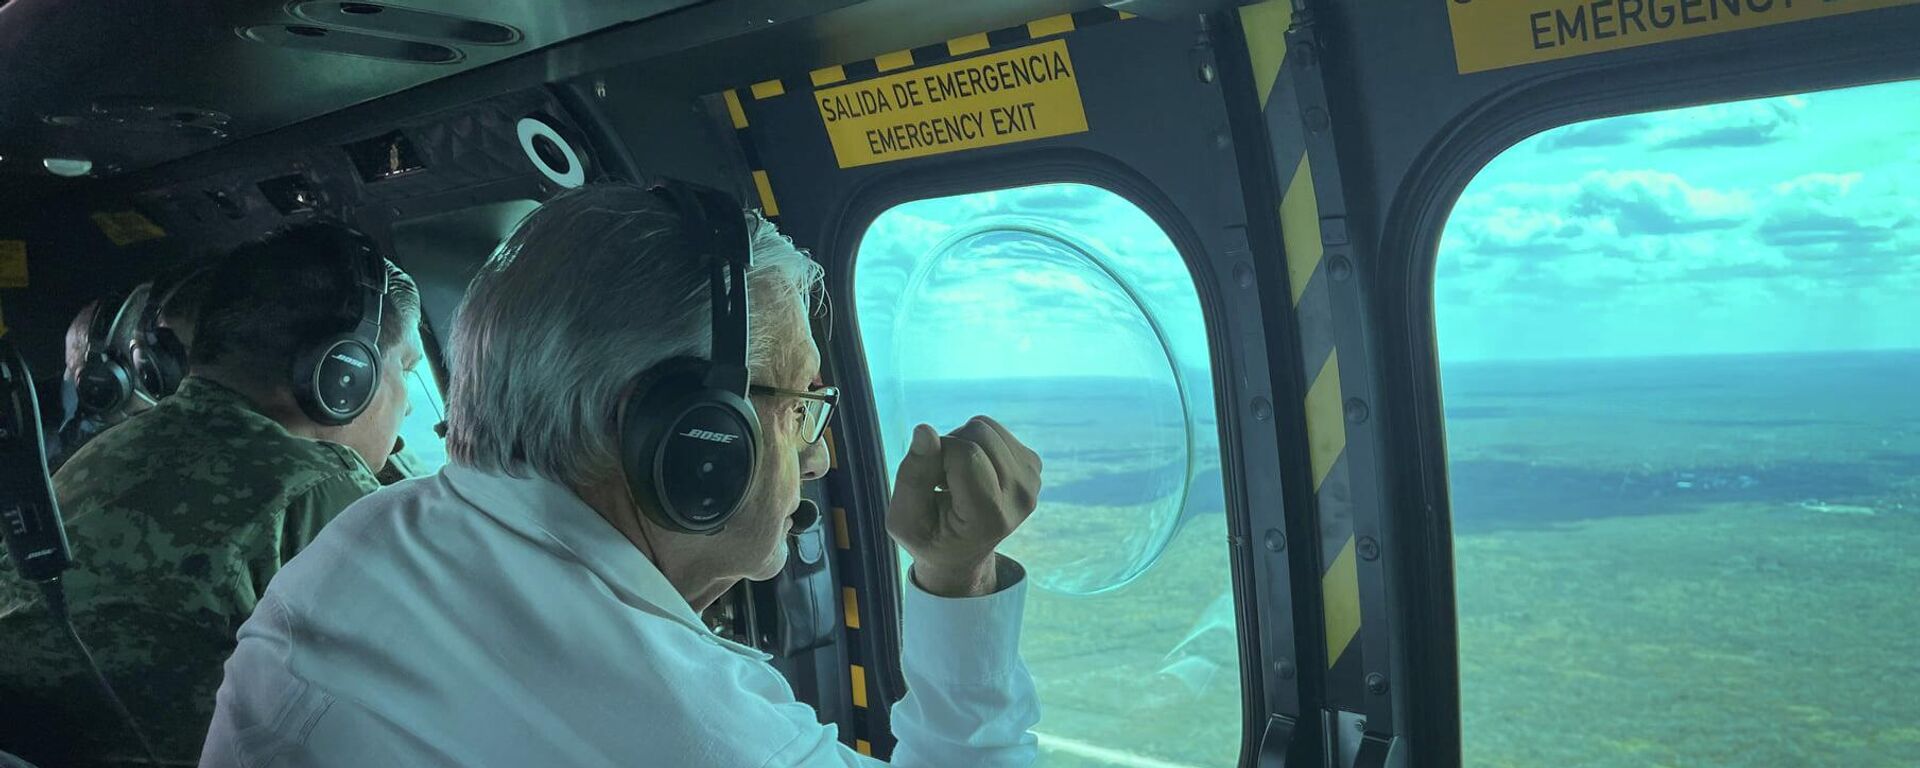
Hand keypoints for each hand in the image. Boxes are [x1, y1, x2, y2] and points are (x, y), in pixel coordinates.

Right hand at [887, 416, 1041, 596]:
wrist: (961, 554)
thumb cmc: (928, 537)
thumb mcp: (905, 520)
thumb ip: (912, 476)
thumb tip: (925, 429)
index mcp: (991, 518)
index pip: (966, 454)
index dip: (936, 455)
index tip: (930, 483)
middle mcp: (1021, 498)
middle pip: (979, 433)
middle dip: (949, 447)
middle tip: (942, 481)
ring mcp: (1032, 481)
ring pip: (986, 426)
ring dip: (961, 443)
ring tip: (954, 478)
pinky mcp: (1032, 466)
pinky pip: (995, 430)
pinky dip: (974, 443)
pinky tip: (971, 472)